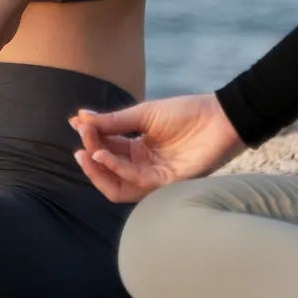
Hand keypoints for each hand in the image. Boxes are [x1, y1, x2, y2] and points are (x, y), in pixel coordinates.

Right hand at [68, 93, 246, 202]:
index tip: (77, 124)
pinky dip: (117, 170)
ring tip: (88, 153)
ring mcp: (154, 176)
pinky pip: (136, 182)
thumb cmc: (185, 113)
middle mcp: (142, 166)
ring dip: (99, 170)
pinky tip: (104, 155)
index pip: (106, 149)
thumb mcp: (144, 114)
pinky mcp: (166, 184)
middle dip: (90, 160)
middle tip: (79, 145)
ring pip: (118, 184)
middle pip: (108, 172)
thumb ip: (114, 121)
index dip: (91, 139)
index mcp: (136, 148)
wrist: (219, 117)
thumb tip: (80, 118)